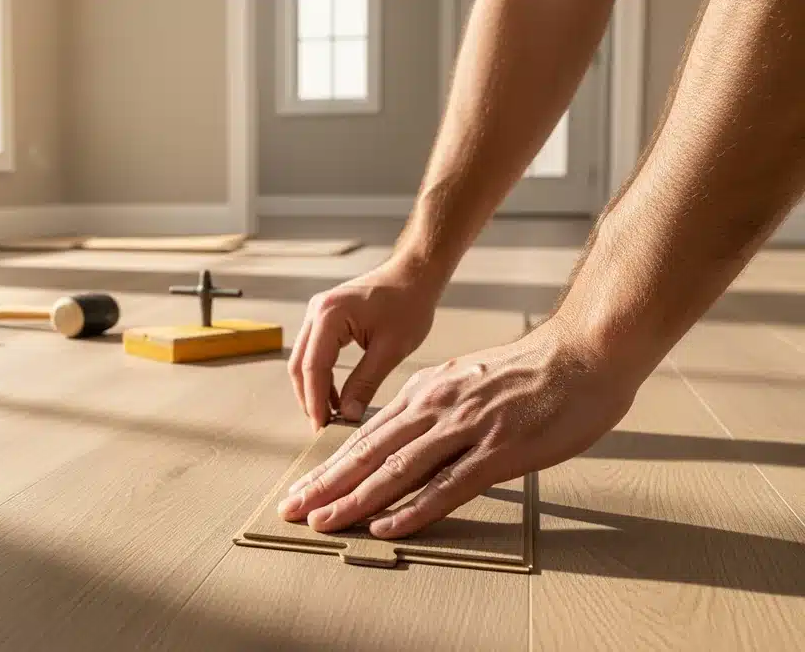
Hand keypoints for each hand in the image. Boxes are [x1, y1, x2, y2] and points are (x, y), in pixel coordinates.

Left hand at [278, 321, 643, 538]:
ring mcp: (466, 428)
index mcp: (427, 390)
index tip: (304, 487)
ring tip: (323, 521)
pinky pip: (447, 485)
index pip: (367, 435)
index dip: (331, 465)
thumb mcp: (469, 380)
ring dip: (355, 499)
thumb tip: (409, 435)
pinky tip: (385, 525)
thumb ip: (437, 407)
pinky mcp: (499, 450)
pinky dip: (413, 509)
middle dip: (325, 484)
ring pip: (397, 469)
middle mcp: (436, 407)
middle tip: (292, 510)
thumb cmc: (534, 371)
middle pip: (368, 452)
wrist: (586, 352)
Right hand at [288, 260, 443, 431]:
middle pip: (299, 364)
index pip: (312, 367)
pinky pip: (314, 351)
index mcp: (329, 316)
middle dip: (309, 398)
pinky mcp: (325, 317)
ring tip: (330, 415)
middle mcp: (316, 311)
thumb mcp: (390, 349)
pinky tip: (336, 395)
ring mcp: (318, 313)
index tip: (321, 427)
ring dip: (313, 388)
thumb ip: (365, 383)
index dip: (315, 400)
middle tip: (322, 426)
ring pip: (303, 359)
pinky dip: (321, 375)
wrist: (414, 275)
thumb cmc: (408, 304)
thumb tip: (347, 414)